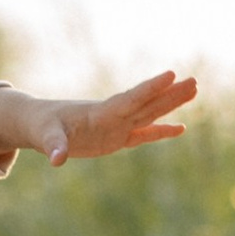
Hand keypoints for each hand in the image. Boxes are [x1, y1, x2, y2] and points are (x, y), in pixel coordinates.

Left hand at [0, 69, 196, 168]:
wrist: (39, 122)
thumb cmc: (41, 126)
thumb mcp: (45, 136)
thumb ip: (54, 146)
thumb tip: (56, 160)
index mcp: (99, 113)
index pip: (129, 99)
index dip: (150, 89)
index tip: (170, 75)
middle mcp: (113, 116)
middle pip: (147, 103)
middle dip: (170, 94)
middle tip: (195, 81)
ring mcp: (117, 126)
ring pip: (149, 114)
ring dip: (171, 104)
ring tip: (194, 89)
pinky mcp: (115, 138)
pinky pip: (143, 134)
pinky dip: (161, 131)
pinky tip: (180, 128)